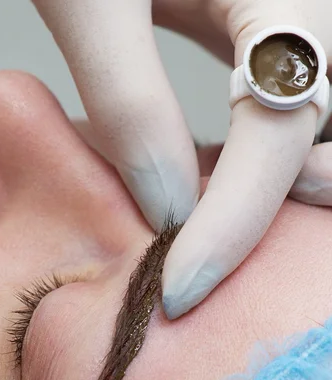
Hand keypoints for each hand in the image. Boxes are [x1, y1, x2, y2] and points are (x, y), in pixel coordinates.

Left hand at [31, 0, 331, 317]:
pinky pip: (289, 101)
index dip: (232, 222)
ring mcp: (292, 17)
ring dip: (277, 184)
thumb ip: (129, 100)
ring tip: (216, 228)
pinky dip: (264, 154)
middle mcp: (307, 7)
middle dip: (273, 208)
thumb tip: (167, 207)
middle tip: (203, 264)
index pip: (279, 134)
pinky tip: (222, 179)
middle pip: (320, 132)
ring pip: (316, 121)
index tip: (179, 288)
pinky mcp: (266, 25)